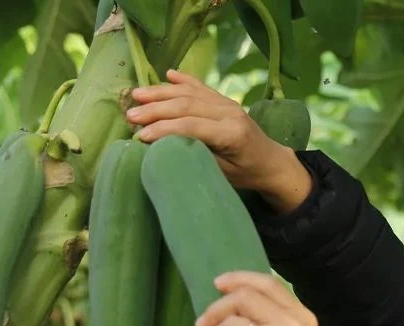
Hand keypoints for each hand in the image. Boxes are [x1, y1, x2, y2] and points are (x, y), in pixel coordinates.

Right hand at [126, 69, 312, 212]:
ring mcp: (228, 103)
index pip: (191, 126)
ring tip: (137, 95)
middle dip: (155, 109)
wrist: (272, 163)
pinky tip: (168, 74)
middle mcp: (230, 112)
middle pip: (186, 105)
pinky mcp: (225, 100)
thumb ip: (197, 156)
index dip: (163, 129)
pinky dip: (183, 80)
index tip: (140, 135)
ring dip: (161, 92)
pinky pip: (201, 87)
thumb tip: (162, 148)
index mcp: (231, 134)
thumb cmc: (247, 174)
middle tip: (130, 115)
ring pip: (190, 92)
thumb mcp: (222, 174)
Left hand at [195, 271, 342, 325]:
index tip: (217, 284)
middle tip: (201, 325)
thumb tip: (231, 311)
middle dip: (216, 309)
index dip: (239, 278)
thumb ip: (275, 321)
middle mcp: (292, 322)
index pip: (267, 283)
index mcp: (300, 313)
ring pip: (233, 325)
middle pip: (244, 298)